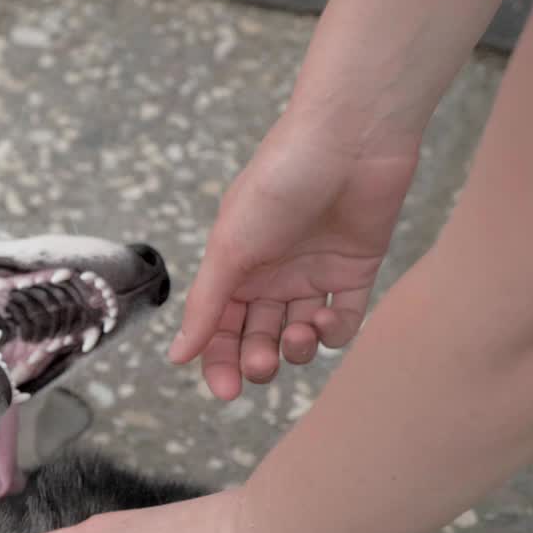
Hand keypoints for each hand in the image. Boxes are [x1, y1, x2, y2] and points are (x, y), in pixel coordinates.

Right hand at [167, 114, 419, 398]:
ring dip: (296, 346)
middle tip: (262, 364)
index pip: (219, 328)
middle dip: (257, 357)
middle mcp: (271, 274)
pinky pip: (344, 319)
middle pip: (258, 335)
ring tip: (299, 336)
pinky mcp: (355, 271)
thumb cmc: (277, 183)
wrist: (349, 140)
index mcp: (234, 266)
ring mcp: (313, 274)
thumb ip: (207, 305)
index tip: (226, 392)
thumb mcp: (231, 248)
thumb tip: (177, 356)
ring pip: (299, 333)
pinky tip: (326, 320)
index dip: (219, 361)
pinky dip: (336, 331)